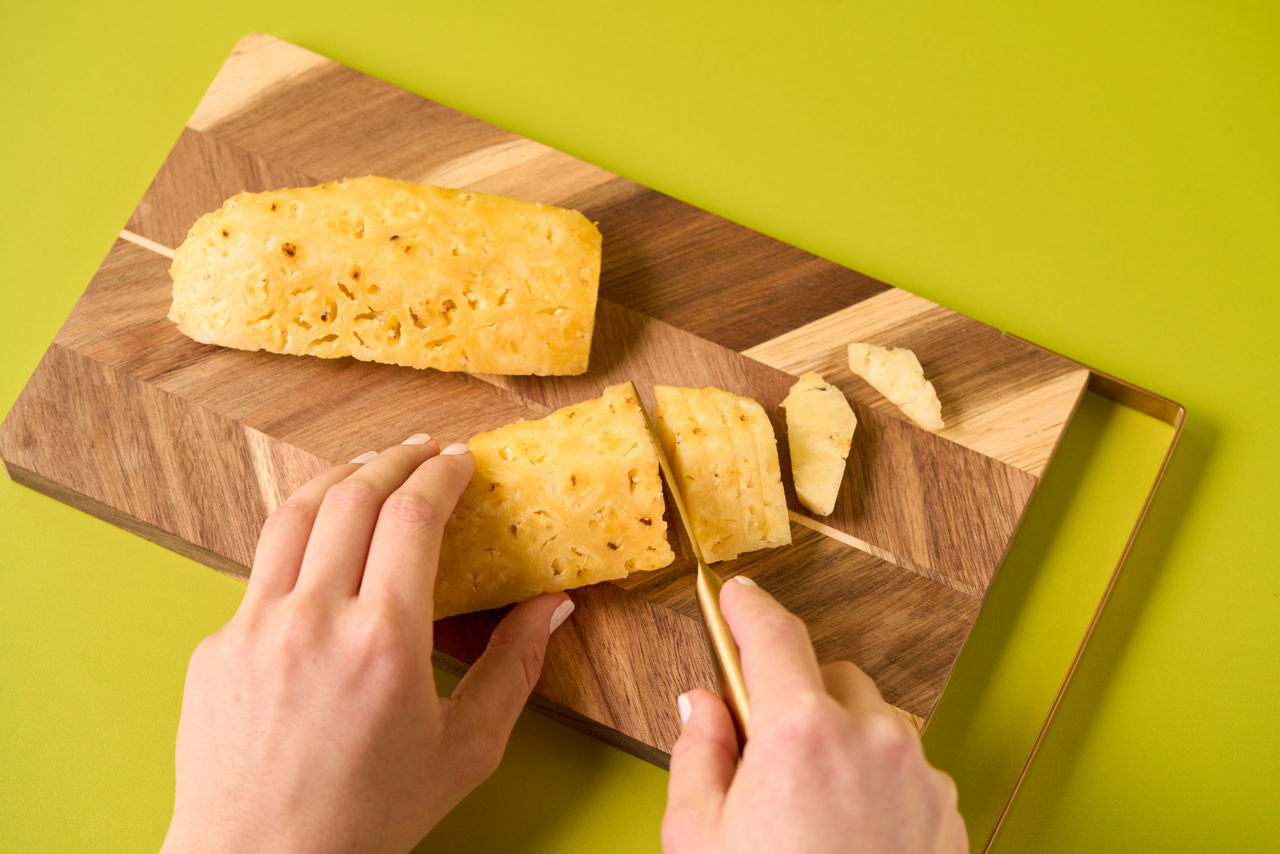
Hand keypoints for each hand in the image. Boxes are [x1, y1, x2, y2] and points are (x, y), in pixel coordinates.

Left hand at [160, 435, 573, 853]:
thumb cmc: (366, 818)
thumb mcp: (465, 749)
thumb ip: (514, 668)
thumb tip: (550, 606)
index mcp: (383, 642)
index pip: (413, 516)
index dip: (440, 475)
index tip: (459, 462)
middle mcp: (314, 619)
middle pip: (353, 496)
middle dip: (394, 461)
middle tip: (421, 452)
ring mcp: (255, 627)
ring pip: (293, 514)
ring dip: (337, 478)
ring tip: (367, 468)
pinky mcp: (217, 644)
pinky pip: (260, 568)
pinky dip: (297, 537)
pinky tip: (319, 542)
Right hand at [662, 576, 966, 853]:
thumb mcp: (699, 838)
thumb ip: (698, 752)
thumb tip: (702, 705)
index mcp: (803, 733)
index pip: (773, 636)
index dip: (747, 608)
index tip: (736, 596)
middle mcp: (872, 740)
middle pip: (831, 678)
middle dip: (798, 698)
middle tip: (767, 753)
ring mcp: (919, 776)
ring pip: (875, 722)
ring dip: (843, 740)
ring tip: (811, 810)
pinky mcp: (948, 813)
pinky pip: (907, 768)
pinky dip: (878, 780)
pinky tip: (850, 834)